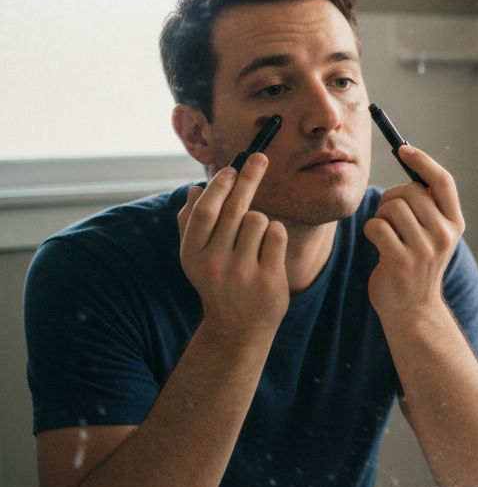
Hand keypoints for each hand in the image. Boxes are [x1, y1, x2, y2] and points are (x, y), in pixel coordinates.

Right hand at [177, 154, 288, 334]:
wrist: (238, 328)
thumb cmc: (218, 283)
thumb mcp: (196, 258)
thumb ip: (191, 224)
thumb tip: (194, 190)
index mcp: (192, 255)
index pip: (205, 211)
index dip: (219, 186)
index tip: (232, 168)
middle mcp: (214, 264)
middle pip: (234, 209)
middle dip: (248, 178)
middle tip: (260, 158)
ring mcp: (242, 273)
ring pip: (259, 220)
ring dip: (261, 220)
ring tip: (255, 240)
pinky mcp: (267, 279)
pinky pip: (277, 235)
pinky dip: (275, 234)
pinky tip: (267, 251)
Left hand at [364, 145, 463, 318]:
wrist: (413, 310)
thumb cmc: (416, 264)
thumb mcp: (433, 234)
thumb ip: (428, 205)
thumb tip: (409, 159)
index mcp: (455, 224)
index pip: (443, 182)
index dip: (422, 161)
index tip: (403, 149)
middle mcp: (444, 235)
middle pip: (410, 191)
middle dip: (391, 197)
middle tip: (389, 215)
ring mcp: (424, 250)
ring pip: (391, 207)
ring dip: (380, 216)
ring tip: (385, 234)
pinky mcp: (401, 261)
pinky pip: (376, 226)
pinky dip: (371, 231)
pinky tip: (378, 245)